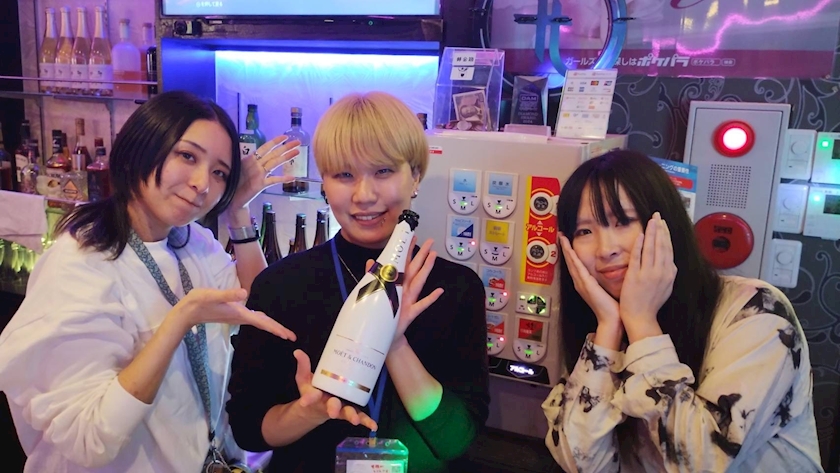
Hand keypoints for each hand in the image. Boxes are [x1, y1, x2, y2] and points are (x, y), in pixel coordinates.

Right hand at [174, 288, 295, 340]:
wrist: (187, 312)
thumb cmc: (199, 302)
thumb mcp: (213, 295)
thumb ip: (228, 294)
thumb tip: (245, 294)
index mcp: (240, 313)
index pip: (262, 322)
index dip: (276, 328)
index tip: (288, 336)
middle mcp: (240, 317)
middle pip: (263, 324)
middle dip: (278, 330)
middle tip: (292, 337)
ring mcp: (237, 317)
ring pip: (259, 323)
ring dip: (271, 326)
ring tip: (283, 331)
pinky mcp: (233, 315)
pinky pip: (253, 320)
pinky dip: (262, 322)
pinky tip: (263, 320)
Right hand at [227, 135, 301, 211]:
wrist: (233, 198)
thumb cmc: (237, 183)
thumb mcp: (244, 170)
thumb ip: (252, 163)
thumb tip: (261, 158)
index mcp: (250, 159)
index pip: (265, 147)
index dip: (275, 141)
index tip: (285, 136)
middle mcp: (255, 164)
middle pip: (273, 153)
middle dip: (286, 147)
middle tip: (298, 142)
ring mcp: (258, 174)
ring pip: (274, 163)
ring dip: (286, 157)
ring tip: (297, 152)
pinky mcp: (260, 184)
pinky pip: (274, 180)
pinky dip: (283, 179)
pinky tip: (292, 177)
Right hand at [292, 349, 378, 430]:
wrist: (318, 408)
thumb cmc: (313, 391)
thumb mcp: (304, 379)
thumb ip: (303, 366)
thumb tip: (298, 351)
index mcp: (317, 396)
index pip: (311, 396)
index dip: (308, 399)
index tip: (304, 402)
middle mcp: (329, 403)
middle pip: (332, 406)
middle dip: (333, 408)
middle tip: (332, 412)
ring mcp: (341, 407)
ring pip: (346, 412)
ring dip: (351, 416)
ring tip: (356, 420)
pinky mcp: (351, 409)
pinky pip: (359, 415)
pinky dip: (366, 421)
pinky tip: (373, 426)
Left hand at [365, 237, 443, 344]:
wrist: (388, 335)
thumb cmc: (385, 314)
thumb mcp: (377, 294)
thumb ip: (374, 277)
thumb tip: (370, 261)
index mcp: (397, 284)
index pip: (403, 263)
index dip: (407, 250)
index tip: (412, 237)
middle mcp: (405, 289)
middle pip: (414, 268)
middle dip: (422, 254)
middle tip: (430, 241)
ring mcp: (410, 300)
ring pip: (419, 281)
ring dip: (426, 269)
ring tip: (433, 256)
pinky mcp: (411, 313)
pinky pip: (422, 304)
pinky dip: (430, 298)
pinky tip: (439, 291)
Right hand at [559, 233, 619, 327]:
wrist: (611, 320)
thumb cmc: (612, 308)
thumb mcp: (606, 290)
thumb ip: (604, 282)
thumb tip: (609, 272)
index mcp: (584, 284)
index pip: (576, 265)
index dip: (571, 253)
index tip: (568, 242)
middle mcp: (580, 283)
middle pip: (570, 262)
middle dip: (565, 248)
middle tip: (561, 235)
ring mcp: (581, 283)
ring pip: (572, 262)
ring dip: (566, 250)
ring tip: (562, 238)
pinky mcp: (586, 284)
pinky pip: (577, 267)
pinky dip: (572, 257)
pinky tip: (569, 249)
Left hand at [619, 213, 676, 340]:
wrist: (641, 317)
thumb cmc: (651, 304)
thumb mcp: (666, 288)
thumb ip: (668, 274)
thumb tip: (671, 263)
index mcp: (669, 274)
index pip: (669, 249)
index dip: (666, 235)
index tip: (663, 224)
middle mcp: (661, 272)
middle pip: (662, 246)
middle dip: (660, 229)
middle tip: (657, 215)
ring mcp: (649, 274)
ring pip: (652, 249)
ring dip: (652, 233)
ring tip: (651, 220)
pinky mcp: (636, 277)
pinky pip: (638, 257)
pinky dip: (640, 245)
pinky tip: (640, 235)